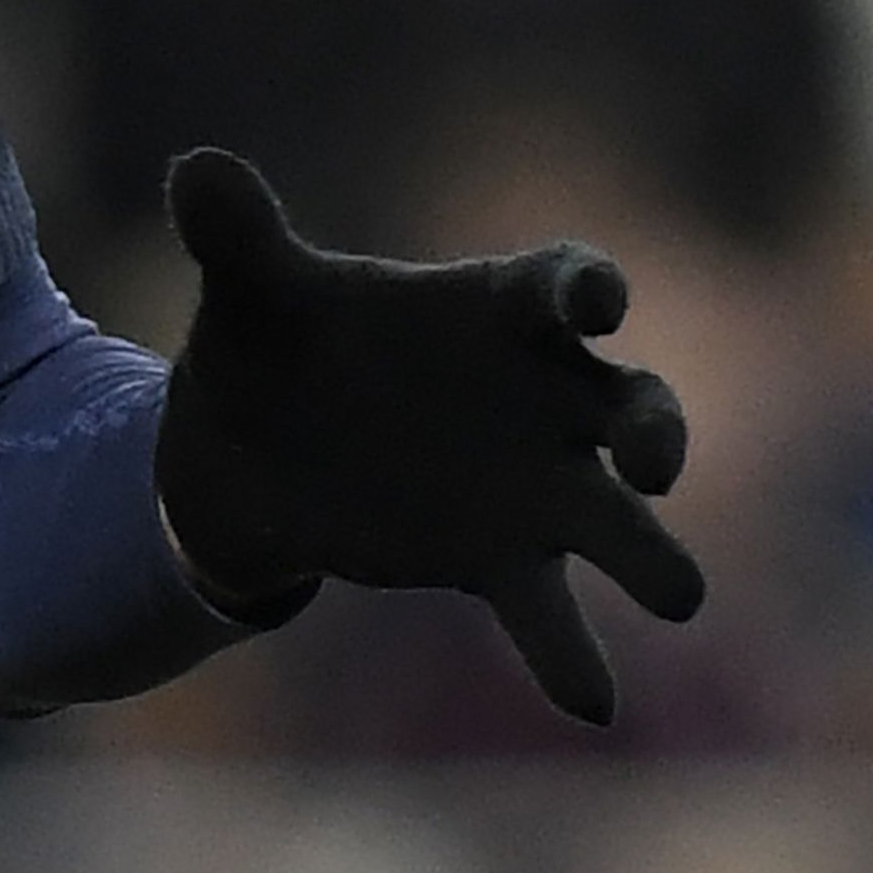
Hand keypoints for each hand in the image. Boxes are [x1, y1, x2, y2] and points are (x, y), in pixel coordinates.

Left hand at [154, 147, 703, 725]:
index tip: (596, 301)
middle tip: (651, 460)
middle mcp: (540, 397)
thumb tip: (196, 169)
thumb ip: (238, 233)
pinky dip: (571, 657)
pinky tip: (590, 702)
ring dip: (653, 555)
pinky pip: (548, 614)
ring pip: (619, 521)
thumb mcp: (251, 288)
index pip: (562, 284)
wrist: (248, 442)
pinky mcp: (500, 560)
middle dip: (659, 429)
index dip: (587, 288)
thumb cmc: (275, 338)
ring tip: (677, 596)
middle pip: (634, 403)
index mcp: (492, 309)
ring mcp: (532, 486)